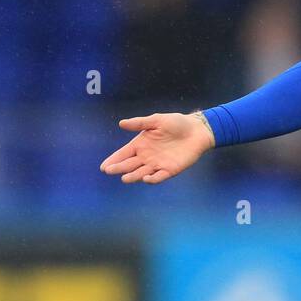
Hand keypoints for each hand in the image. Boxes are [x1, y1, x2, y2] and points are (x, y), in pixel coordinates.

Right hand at [99, 112, 214, 184]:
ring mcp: (157, 164)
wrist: (197, 130)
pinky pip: (159, 177)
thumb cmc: (176, 123)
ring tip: (125, 178)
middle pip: (129, 165)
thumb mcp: (157, 120)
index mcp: (141, 144)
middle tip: (110, 170)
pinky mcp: (170, 170)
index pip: (123, 154)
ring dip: (133, 176)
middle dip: (119, 168)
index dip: (114, 160)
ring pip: (141, 173)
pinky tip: (146, 178)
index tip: (104, 167)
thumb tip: (121, 123)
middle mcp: (146, 156)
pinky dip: (152, 179)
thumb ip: (140, 123)